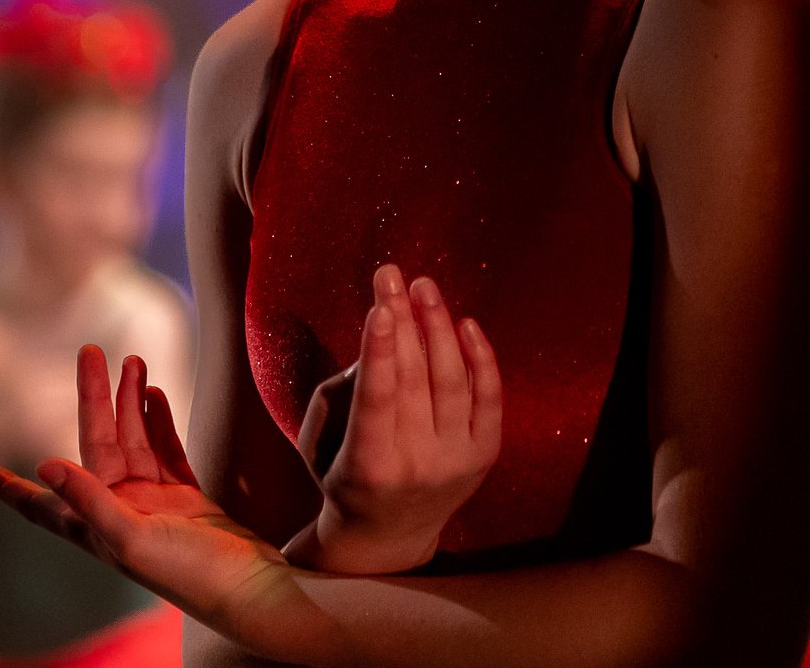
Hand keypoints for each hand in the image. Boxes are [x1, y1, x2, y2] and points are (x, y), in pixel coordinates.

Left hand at [0, 348, 294, 638]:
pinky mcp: (186, 496)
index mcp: (96, 527)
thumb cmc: (187, 574)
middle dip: (92, 399)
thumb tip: (45, 463)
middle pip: (98, 444)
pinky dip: (159, 422)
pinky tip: (155, 394)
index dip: (9, 490)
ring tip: (132, 359)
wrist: (247, 587)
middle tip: (89, 350)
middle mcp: (119, 510)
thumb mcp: (131, 539)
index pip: (42, 505)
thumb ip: (90, 500)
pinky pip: (166, 449)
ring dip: (131, 401)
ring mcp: (154, 501)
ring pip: (135, 440)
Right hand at [297, 263, 501, 575]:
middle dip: (401, 320)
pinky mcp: (484, 456)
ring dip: (438, 326)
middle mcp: (417, 467)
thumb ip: (342, 391)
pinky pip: (489, 397)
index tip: (379, 308)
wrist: (388, 535)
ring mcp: (456, 462)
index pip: (376, 400)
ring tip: (424, 288)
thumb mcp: (320, 441)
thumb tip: (381, 342)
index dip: (378, 352)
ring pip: (450, 380)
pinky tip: (464, 322)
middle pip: (413, 379)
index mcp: (367, 468)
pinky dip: (481, 357)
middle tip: (392, 275)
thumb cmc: (342, 474)